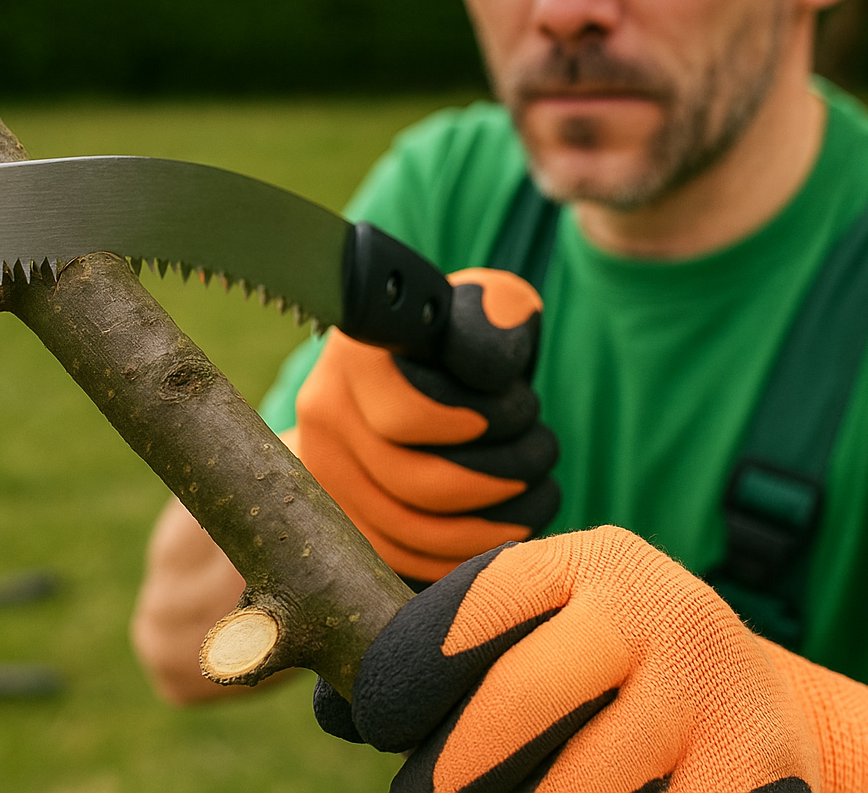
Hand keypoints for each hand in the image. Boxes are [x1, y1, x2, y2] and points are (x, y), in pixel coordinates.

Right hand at [292, 268, 559, 584]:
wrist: (408, 376)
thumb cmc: (461, 340)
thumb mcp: (487, 307)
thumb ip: (499, 315)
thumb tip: (488, 366)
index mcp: (357, 355)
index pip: (403, 412)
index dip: (466, 425)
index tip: (505, 416)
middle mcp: (324, 414)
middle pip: (413, 482)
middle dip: (501, 476)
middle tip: (543, 452)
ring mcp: (325, 474)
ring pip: (411, 531)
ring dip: (493, 523)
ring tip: (537, 490)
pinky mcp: (342, 522)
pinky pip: (403, 561)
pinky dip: (464, 557)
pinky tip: (508, 531)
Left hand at [315, 527, 867, 792]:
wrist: (766, 709)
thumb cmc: (612, 674)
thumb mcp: (551, 632)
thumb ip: (456, 653)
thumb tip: (333, 704)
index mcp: (594, 564)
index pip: (486, 601)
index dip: (421, 662)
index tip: (381, 718)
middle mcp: (658, 611)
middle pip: (526, 697)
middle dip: (460, 761)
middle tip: (424, 792)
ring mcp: (711, 694)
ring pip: (583, 782)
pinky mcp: (753, 773)